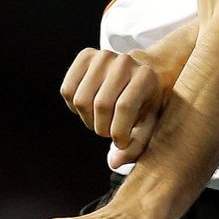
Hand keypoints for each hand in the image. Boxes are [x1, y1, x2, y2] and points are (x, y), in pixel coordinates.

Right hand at [60, 48, 170, 166]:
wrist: (144, 71)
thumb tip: (114, 162)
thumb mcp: (150, 121)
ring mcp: (103, 56)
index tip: (122, 141)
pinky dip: (74, 107)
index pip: (124, 107)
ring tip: (101, 121)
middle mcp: (124, 61)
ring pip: (81, 100)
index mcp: (145, 75)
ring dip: (87, 119)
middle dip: (102, 127)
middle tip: (109, 131)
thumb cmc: (148, 100)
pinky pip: (67, 90)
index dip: (118, 131)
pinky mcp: (85, 56)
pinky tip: (89, 108)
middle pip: (100, 105)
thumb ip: (137, 144)